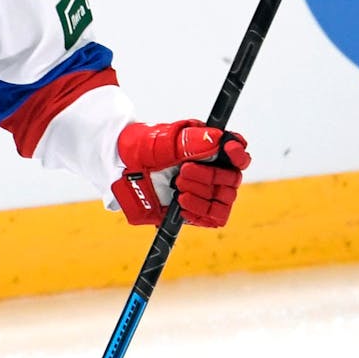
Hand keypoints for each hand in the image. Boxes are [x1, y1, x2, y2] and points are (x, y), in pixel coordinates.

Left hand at [112, 119, 250, 227]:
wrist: (120, 169)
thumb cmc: (142, 148)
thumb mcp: (162, 140)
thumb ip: (190, 141)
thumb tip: (218, 139)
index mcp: (209, 149)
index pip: (238, 154)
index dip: (238, 154)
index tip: (228, 150)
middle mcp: (212, 170)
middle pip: (232, 179)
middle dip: (209, 176)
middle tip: (181, 173)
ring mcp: (206, 191)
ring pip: (224, 199)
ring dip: (202, 194)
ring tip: (178, 188)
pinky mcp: (197, 210)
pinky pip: (214, 218)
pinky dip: (200, 211)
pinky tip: (182, 204)